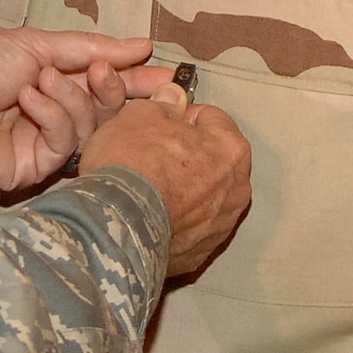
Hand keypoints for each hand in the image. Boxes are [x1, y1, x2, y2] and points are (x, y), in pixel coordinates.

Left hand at [0, 29, 168, 189]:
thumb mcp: (35, 45)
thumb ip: (90, 49)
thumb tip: (142, 45)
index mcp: (48, 81)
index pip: (103, 84)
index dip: (136, 81)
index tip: (169, 76)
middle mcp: (48, 115)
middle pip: (104, 110)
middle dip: (111, 90)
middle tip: (105, 75)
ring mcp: (41, 145)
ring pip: (89, 127)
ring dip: (71, 98)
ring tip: (40, 81)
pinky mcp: (32, 171)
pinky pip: (65, 145)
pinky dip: (53, 116)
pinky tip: (29, 102)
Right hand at [79, 83, 250, 277]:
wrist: (116, 228)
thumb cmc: (132, 165)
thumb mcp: (140, 115)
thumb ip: (164, 104)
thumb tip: (173, 99)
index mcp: (230, 149)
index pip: (213, 118)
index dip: (183, 115)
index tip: (161, 121)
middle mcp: (237, 190)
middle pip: (213, 159)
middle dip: (187, 154)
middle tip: (151, 152)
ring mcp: (220, 226)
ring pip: (204, 196)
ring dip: (182, 189)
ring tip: (147, 188)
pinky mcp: (200, 254)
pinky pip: (190, 227)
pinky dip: (175, 219)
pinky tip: (148, 214)